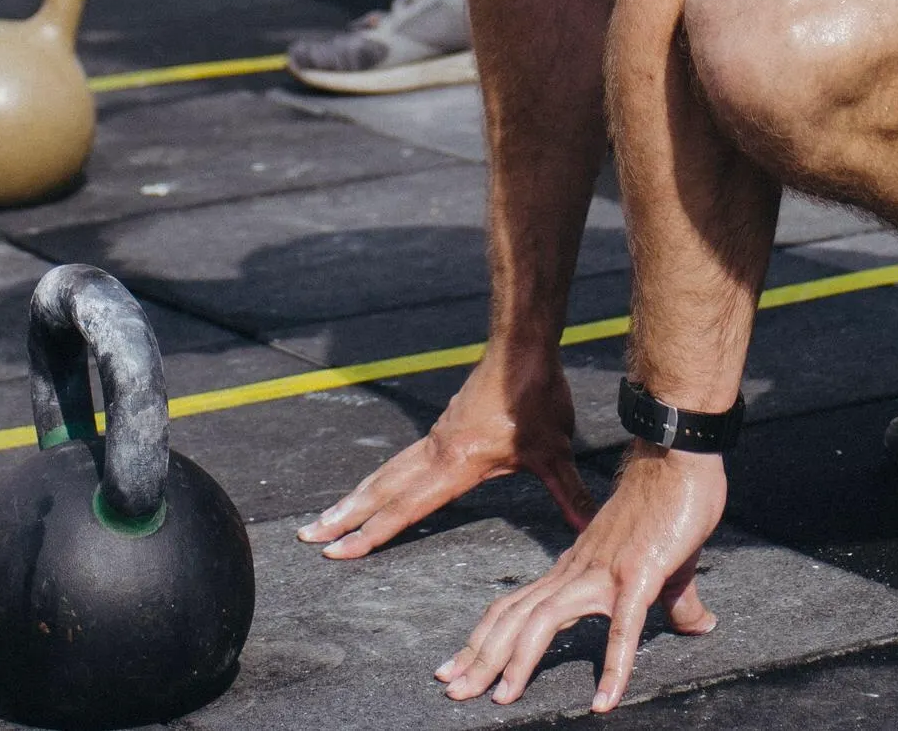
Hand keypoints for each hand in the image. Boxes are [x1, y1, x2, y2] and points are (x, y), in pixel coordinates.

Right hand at [300, 351, 595, 557]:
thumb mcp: (556, 452)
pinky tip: (375, 486)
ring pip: (386, 472)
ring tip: (325, 517)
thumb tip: (589, 526)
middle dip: (346, 516)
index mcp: (456, 465)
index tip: (339, 550)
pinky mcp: (442, 426)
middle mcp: (436, 452)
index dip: (373, 532)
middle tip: (308, 536)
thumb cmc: (537, 398)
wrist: (522, 347)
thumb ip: (568, 492)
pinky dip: (379, 477)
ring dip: (355, 497)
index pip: (407, 507)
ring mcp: (436, 437)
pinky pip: (402, 458)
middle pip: (382, 490)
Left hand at [438, 442, 723, 710]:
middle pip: (514, 619)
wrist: (676, 456)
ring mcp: (604, 573)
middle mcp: (577, 572)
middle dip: (481, 658)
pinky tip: (605, 700)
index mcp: (573, 569)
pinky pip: (621, 628)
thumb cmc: (669, 502)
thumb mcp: (666, 565)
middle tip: (453, 692)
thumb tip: (701, 623)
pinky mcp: (639, 576)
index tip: (458, 669)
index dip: (482, 640)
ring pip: (544, 621)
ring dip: (518, 662)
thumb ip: (674, 602)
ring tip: (503, 699)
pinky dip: (612, 666)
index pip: (514, 608)